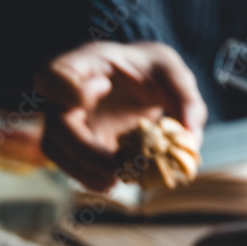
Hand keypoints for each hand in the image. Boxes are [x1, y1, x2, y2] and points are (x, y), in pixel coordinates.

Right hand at [34, 41, 206, 190]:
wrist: (143, 83)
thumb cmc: (153, 72)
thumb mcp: (174, 74)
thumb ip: (185, 98)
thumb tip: (191, 135)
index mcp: (88, 64)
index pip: (55, 73)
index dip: (63, 87)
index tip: (93, 93)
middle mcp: (68, 93)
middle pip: (55, 122)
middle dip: (83, 149)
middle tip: (116, 165)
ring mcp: (69, 120)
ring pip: (57, 149)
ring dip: (84, 170)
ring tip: (117, 179)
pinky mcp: (76, 144)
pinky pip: (70, 165)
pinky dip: (89, 178)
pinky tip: (114, 181)